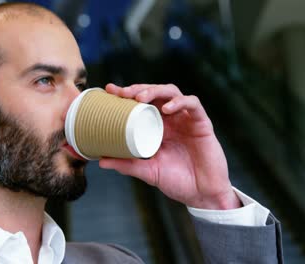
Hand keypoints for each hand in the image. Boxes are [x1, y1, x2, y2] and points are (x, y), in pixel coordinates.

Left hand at [99, 83, 240, 209]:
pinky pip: (193, 104)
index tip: (109, 91)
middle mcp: (171, 119)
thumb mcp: (148, 172)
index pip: (141, 103)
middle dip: (137, 89)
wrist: (203, 195)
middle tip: (122, 93)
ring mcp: (186, 119)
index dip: (127, 94)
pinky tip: (167, 108)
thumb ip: (127, 165)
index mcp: (157, 127)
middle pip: (154, 93)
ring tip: (140, 98)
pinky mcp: (202, 123)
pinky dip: (180, 102)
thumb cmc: (177, 182)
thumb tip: (100, 161)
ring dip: (155, 90)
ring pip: (172, 92)